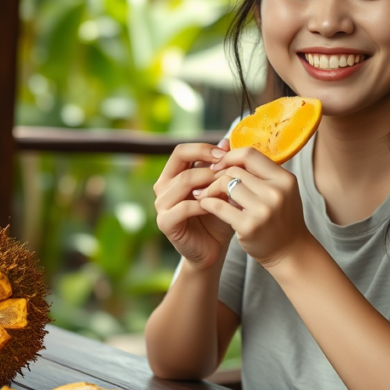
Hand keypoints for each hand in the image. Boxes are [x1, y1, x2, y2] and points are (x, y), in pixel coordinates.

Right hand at [154, 140, 234, 270]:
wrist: (212, 249)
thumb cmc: (217, 217)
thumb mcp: (221, 189)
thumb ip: (220, 167)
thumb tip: (226, 140)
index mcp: (173, 175)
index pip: (182, 150)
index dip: (203, 148)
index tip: (225, 153)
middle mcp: (163, 187)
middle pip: (180, 159)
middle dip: (207, 162)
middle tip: (228, 168)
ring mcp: (162, 205)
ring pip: (183, 181)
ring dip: (207, 181)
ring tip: (226, 187)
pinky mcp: (165, 222)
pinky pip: (183, 207)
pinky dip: (202, 204)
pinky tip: (217, 206)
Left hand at [198, 146, 313, 269]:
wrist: (290, 252)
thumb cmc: (281, 218)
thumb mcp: (279, 191)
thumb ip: (259, 172)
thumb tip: (226, 147)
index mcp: (285, 179)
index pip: (250, 154)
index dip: (229, 157)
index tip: (218, 165)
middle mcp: (276, 192)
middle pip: (235, 170)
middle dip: (217, 175)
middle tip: (206, 182)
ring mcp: (263, 210)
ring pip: (226, 185)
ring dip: (211, 189)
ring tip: (204, 194)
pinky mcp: (249, 226)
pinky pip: (219, 206)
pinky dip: (208, 203)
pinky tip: (204, 205)